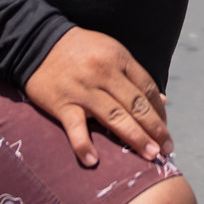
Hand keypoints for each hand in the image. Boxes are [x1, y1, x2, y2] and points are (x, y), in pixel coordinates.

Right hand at [24, 28, 172, 167]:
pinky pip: (75, 127)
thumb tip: (161, 101)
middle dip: (154, 128)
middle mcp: (104, 74)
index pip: (146, 89)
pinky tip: (94, 161)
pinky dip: (83, 145)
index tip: (164, 130)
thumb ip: (134, 76)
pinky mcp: (61, 103)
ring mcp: (83, 89)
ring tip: (150, 155)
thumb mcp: (111, 52)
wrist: (36, 42)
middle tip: (166, 149)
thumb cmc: (80, 50)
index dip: (159, 111)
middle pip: (135, 105)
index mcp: (119, 59)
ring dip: (135, 138)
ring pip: (114, 117)